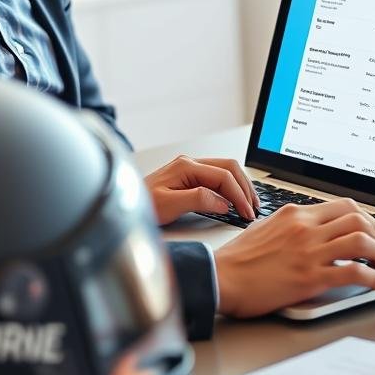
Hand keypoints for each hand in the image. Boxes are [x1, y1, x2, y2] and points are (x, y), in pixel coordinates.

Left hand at [144, 155, 260, 225]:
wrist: (122, 206)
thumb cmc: (140, 205)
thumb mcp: (169, 205)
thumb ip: (198, 200)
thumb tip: (222, 202)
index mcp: (186, 167)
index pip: (223, 176)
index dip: (239, 194)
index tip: (246, 212)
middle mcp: (190, 163)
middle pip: (229, 168)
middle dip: (244, 188)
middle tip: (253, 208)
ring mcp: (189, 169)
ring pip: (225, 171)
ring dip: (239, 187)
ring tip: (249, 204)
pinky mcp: (189, 178)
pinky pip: (216, 178)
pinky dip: (230, 188)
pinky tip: (233, 200)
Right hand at [214, 198, 374, 317]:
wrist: (220, 278)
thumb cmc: (237, 259)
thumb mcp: (266, 228)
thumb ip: (292, 227)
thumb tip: (313, 233)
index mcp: (296, 214)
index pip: (344, 207)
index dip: (369, 220)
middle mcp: (306, 228)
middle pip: (359, 219)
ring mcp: (309, 251)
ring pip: (362, 241)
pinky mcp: (310, 277)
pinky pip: (354, 272)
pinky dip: (374, 277)